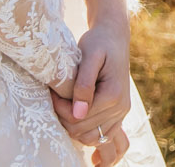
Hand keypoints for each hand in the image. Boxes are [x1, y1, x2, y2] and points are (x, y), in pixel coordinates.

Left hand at [52, 0, 132, 154]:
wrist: (114, 36)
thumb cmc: (99, 41)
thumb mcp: (89, 55)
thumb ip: (83, 84)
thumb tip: (78, 113)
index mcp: (113, 95)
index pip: (78, 118)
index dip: (60, 108)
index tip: (52, 92)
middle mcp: (121, 108)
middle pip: (83, 131)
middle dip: (64, 118)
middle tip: (56, 97)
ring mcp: (122, 113)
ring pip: (92, 138)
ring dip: (74, 127)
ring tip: (65, 106)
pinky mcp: (119, 114)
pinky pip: (103, 137)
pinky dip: (89, 136)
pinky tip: (78, 123)